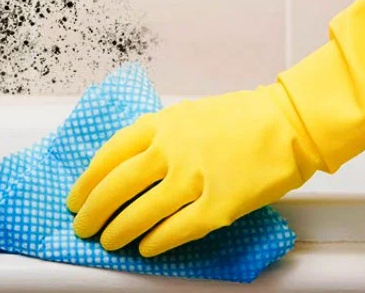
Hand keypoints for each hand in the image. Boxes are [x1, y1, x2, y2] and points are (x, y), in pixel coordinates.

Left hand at [65, 86, 315, 256]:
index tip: (76, 197)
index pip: (109, 156)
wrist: (289, 124)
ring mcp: (193, 179)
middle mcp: (171, 151)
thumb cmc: (241, 119)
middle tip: (83, 225)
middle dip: (93, 211)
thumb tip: (127, 168)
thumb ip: (157, 138)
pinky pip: (176, 230)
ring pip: (140, 213)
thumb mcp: (187, 115)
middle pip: (116, 187)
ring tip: (109, 241)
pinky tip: (146, 248)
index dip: (87, 181)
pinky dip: (156, 242)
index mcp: (161, 125)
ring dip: (119, 231)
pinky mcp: (218, 206)